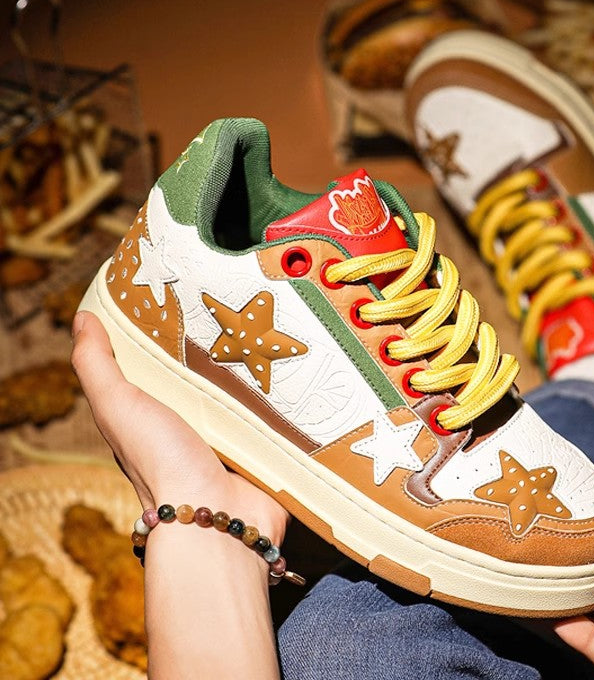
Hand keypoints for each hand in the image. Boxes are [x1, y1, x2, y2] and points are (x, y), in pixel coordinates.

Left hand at [72, 311, 288, 678]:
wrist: (216, 519)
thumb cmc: (160, 462)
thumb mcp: (120, 407)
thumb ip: (98, 368)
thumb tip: (81, 319)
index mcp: (157, 411)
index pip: (163, 361)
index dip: (170, 328)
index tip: (186, 288)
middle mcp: (195, 421)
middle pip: (210, 371)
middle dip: (225, 340)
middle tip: (243, 298)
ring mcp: (234, 433)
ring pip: (248, 387)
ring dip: (261, 363)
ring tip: (277, 321)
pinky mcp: (267, 442)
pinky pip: (278, 409)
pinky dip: (287, 390)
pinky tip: (299, 361)